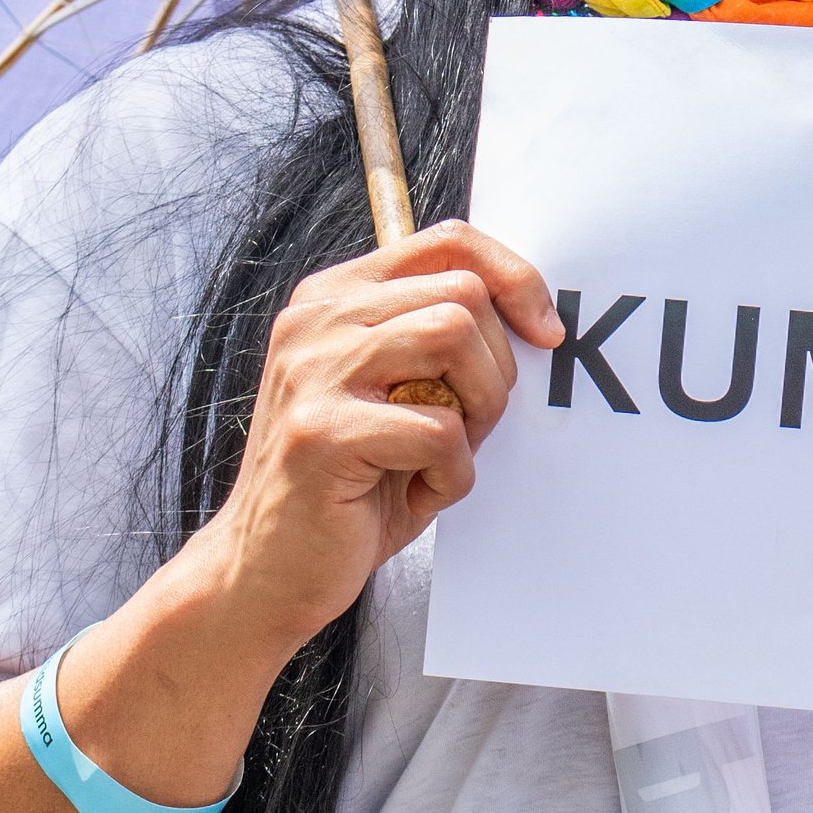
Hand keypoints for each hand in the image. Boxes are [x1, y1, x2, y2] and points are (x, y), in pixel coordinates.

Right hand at [171, 222, 561, 666]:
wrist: (266, 571)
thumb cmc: (348, 486)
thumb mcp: (394, 395)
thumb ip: (438, 344)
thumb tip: (536, 319)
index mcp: (334, 298)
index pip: (447, 241)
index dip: (516, 278)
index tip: (546, 333)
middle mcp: (315, 320)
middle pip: (463, 292)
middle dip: (498, 366)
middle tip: (474, 424)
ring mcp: (311, 371)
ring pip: (453, 336)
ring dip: (479, 407)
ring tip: (448, 452)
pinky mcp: (321, 431)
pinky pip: (438, 429)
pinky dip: (453, 473)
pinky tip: (420, 492)